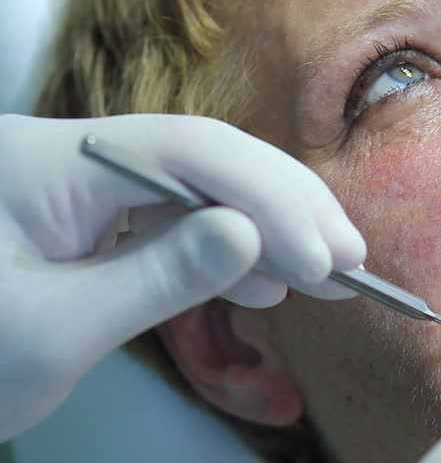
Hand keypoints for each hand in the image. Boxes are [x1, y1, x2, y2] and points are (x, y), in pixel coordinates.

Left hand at [0, 114, 365, 440]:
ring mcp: (90, 184)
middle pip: (206, 157)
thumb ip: (154, 280)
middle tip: (349, 257)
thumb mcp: (53, 333)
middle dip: (284, 206)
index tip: (322, 259)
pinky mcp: (101, 218)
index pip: (185, 152)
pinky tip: (272, 280)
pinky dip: (236, 251)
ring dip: (273, 229)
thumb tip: (251, 237)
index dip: (267, 199)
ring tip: (329, 274)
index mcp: (46, 162)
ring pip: (205, 186)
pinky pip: (184, 219)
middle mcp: (74, 155)